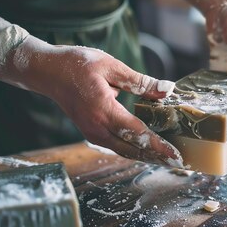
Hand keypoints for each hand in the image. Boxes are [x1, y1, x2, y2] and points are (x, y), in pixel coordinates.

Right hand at [21, 40, 182, 166]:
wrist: (47, 71)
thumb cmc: (77, 64)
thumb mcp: (111, 66)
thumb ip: (140, 81)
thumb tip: (167, 90)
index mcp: (103, 110)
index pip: (137, 133)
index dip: (158, 145)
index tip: (175, 155)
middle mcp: (97, 127)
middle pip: (132, 149)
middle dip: (156, 156)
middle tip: (179, 161)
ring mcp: (92, 132)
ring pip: (123, 150)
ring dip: (146, 155)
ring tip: (167, 158)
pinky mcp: (90, 132)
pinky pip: (116, 146)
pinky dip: (133, 149)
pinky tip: (147, 148)